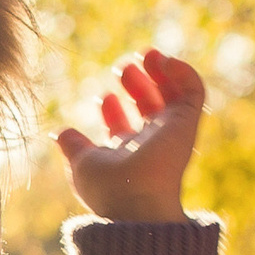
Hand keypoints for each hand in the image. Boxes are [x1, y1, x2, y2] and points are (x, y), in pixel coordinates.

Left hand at [56, 49, 205, 224]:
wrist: (137, 199)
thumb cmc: (108, 188)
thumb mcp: (82, 164)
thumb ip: (74, 146)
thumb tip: (60, 133)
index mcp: (127, 155)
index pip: (125, 128)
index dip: (114, 109)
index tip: (104, 97)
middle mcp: (152, 144)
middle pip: (149, 108)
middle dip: (137, 84)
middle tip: (124, 66)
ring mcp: (171, 132)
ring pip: (173, 96)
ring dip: (161, 72)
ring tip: (147, 54)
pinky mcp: (187, 122)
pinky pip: (194, 92)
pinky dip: (183, 72)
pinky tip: (165, 61)